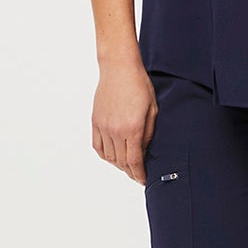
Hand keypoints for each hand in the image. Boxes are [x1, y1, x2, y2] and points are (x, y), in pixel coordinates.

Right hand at [92, 60, 156, 183]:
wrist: (119, 68)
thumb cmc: (139, 85)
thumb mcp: (152, 110)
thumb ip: (149, 133)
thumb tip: (144, 151)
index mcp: (133, 129)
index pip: (134, 161)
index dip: (139, 174)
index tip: (144, 179)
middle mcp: (115, 130)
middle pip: (121, 162)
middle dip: (131, 171)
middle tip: (138, 174)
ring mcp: (103, 126)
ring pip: (108, 157)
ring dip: (118, 165)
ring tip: (127, 166)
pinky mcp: (95, 122)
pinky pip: (97, 146)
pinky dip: (105, 155)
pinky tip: (113, 156)